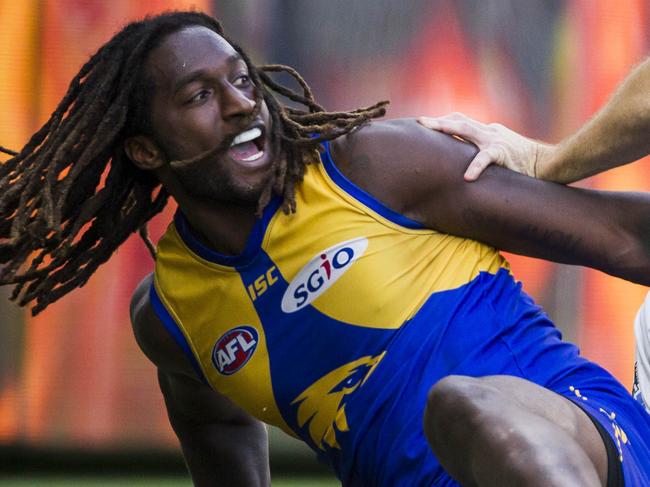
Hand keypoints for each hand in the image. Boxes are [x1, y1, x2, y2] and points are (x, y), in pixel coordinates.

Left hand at [418, 113, 546, 180]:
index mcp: (486, 132)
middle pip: (459, 121)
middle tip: (420, 122)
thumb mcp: (498, 154)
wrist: (549, 163)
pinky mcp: (504, 153)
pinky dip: (476, 166)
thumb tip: (459, 166)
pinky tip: (468, 176)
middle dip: (438, 121)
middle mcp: (488, 132)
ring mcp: (495, 140)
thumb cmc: (522, 164)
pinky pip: (486, 158)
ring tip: (430, 129)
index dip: (443, 122)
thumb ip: (480, 154)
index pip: (461, 122)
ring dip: (447, 128)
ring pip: (467, 130)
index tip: (424, 123)